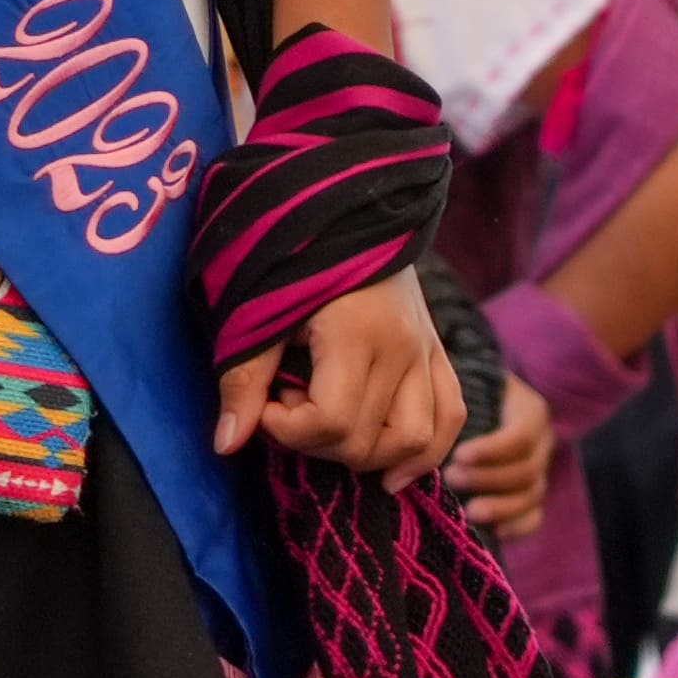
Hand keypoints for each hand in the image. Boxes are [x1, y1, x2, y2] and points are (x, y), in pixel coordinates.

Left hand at [219, 265, 469, 481]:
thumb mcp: (259, 311)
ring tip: (329, 431)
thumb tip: (226, 445)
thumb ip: (244, 379)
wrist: (348, 204)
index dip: (286, 430)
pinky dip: (427, 452)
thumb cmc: (293, 255)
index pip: (331, 422)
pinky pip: (450, 418)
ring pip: (416, 441)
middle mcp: (403, 348)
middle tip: (288, 404)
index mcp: (357, 333)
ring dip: (367, 455)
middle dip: (315, 441)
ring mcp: (428, 351)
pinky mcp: (439, 352)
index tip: (264, 404)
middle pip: (365, 441)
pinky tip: (393, 474)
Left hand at [448, 392, 562, 534]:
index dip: (492, 450)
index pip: (521, 437)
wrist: (479, 401)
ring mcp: (540, 471)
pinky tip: (497, 532)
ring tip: (469, 511)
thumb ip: (458, 398)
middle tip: (452, 477)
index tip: (458, 455)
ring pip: (532, 496)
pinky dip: (518, 527)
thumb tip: (433, 417)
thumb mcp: (468, 383)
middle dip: (488, 479)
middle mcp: (542, 442)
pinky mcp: (532, 496)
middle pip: (526, 470)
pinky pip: (535, 517)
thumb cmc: (465, 390)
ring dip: (500, 506)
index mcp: (530, 412)